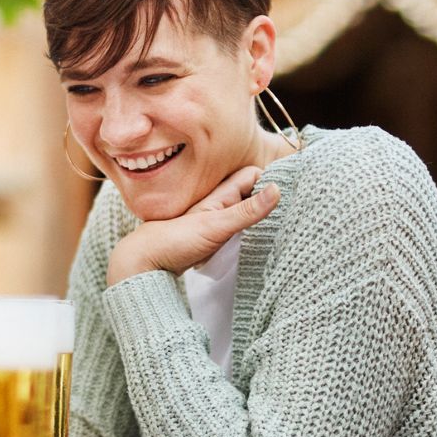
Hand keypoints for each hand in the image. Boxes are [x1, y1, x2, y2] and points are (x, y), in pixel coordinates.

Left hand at [108, 165, 279, 282]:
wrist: (144, 262)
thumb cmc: (175, 241)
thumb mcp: (216, 226)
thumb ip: (247, 211)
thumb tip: (277, 189)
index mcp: (219, 194)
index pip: (252, 175)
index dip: (269, 179)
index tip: (290, 191)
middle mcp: (217, 203)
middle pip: (250, 190)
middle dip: (267, 194)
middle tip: (291, 207)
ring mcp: (213, 218)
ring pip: (243, 207)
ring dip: (258, 212)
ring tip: (280, 222)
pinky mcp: (210, 235)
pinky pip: (235, 224)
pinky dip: (247, 226)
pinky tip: (255, 237)